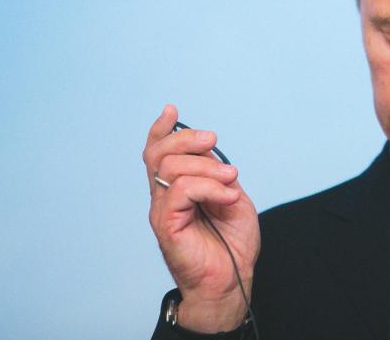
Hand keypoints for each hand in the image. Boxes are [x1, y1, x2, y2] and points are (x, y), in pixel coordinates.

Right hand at [144, 104, 259, 332]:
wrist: (232, 279)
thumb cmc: (232, 243)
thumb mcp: (231, 196)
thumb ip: (217, 174)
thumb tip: (209, 154)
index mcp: (177, 187)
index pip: (157, 152)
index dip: (161, 129)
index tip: (171, 109)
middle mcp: (164, 197)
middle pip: (159, 152)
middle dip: (188, 138)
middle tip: (215, 141)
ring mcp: (163, 211)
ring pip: (171, 167)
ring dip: (207, 167)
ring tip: (231, 179)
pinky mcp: (166, 226)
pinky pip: (181, 191)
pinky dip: (208, 187)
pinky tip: (227, 197)